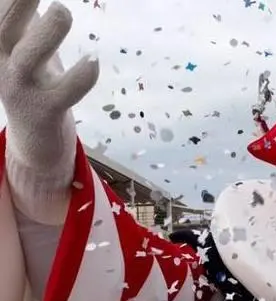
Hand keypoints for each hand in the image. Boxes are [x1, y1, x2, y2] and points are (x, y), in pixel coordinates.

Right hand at [0, 0, 98, 222]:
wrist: (34, 138)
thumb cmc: (32, 81)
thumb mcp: (25, 45)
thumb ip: (28, 19)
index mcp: (0, 43)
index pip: (2, 13)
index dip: (14, 0)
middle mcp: (2, 63)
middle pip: (3, 27)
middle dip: (18, 2)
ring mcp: (22, 89)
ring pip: (27, 58)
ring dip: (47, 33)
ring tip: (62, 10)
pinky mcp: (46, 110)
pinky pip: (64, 93)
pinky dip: (80, 77)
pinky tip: (93, 59)